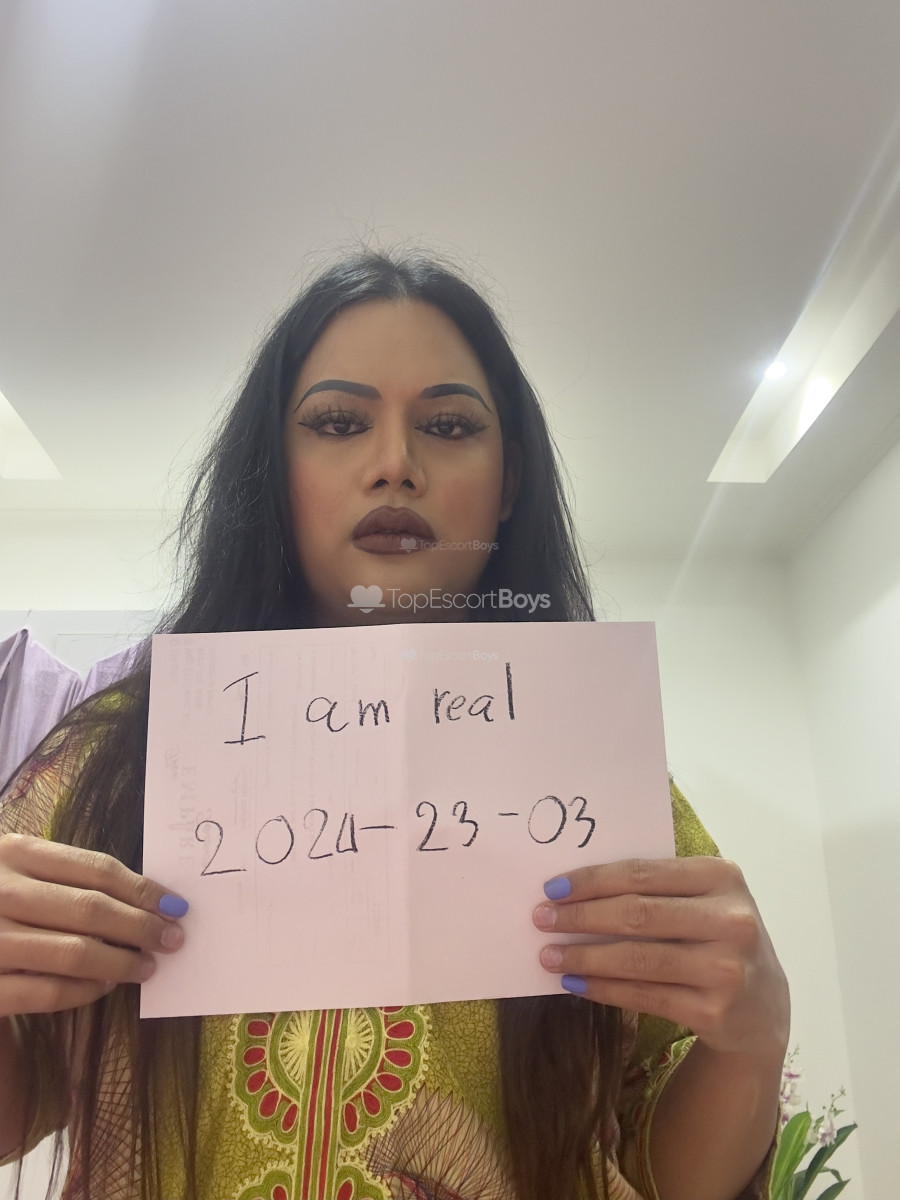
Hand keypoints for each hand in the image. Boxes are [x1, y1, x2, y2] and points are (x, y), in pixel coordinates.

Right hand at [0, 833, 188, 1016]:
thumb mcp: (14, 867)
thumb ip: (63, 875)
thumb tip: (140, 897)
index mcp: (15, 852)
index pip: (97, 869)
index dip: (144, 889)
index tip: (176, 906)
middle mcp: (1, 892)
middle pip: (92, 909)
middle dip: (142, 927)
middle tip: (173, 940)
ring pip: (75, 952)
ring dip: (120, 962)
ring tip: (145, 967)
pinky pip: (45, 992)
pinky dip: (83, 991)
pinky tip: (103, 987)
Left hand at [533, 856, 789, 1058]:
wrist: (763, 1006)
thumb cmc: (717, 936)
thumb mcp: (703, 899)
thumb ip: (656, 888)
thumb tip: (575, 890)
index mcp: (723, 876)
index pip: (643, 873)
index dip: (592, 880)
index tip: (552, 888)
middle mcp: (731, 920)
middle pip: (637, 915)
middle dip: (580, 917)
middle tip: (541, 920)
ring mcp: (725, 968)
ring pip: (637, 959)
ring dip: (584, 957)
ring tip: (549, 957)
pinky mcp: (714, 1011)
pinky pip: (644, 996)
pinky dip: (603, 989)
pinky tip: (576, 984)